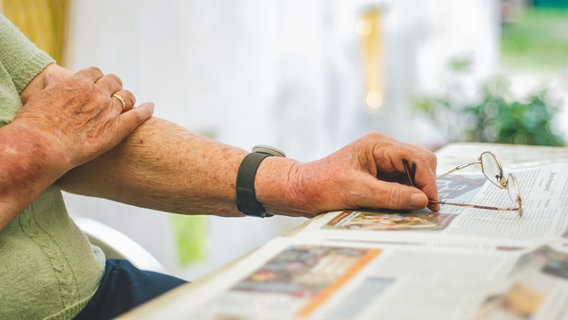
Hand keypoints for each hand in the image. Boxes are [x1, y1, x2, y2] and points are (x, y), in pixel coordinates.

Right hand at [14, 66, 153, 169]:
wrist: (42, 146)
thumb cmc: (35, 125)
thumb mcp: (40, 98)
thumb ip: (52, 86)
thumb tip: (54, 76)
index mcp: (77, 83)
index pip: (94, 73)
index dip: (96, 79)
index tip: (96, 84)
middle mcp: (96, 93)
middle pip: (113, 82)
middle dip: (113, 87)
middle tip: (112, 95)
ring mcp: (108, 110)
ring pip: (127, 96)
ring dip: (128, 98)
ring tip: (130, 104)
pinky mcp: (117, 129)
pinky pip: (138, 115)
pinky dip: (146, 109)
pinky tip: (151, 107)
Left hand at [288, 133, 438, 214]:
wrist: (300, 189)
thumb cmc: (322, 186)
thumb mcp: (356, 192)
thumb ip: (391, 195)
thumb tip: (423, 200)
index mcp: (378, 145)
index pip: (417, 158)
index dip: (428, 182)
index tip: (431, 205)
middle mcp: (384, 149)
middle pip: (421, 163)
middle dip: (425, 185)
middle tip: (425, 211)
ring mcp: (382, 161)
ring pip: (414, 174)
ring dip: (415, 192)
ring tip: (412, 212)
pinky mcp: (379, 174)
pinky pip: (402, 183)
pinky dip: (405, 195)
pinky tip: (401, 209)